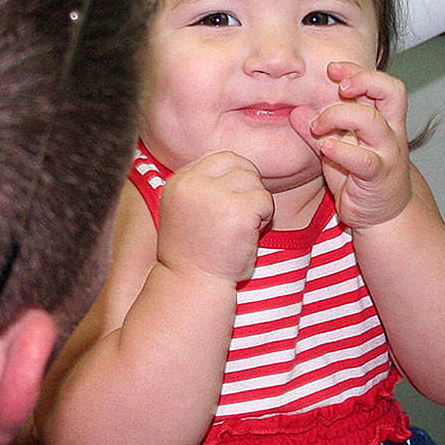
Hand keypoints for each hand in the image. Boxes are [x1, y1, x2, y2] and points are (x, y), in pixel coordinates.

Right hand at [156, 150, 271, 283]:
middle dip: (248, 188)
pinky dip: (265, 218)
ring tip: (242, 228)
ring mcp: (214, 196)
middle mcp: (193, 184)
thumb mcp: (189, 209)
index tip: (233, 202)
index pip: (221, 159)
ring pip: (254, 182)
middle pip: (240, 165)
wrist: (192, 284)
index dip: (236, 178)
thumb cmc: (196, 252)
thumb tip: (242, 166)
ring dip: (257, 204)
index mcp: (179, 181)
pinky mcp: (238, 211)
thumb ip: (206, 186)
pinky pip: (266, 201)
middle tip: (241, 216)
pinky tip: (249, 235)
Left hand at [291, 61, 411, 227]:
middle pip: (391, 91)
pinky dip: (342, 151)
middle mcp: (390, 131)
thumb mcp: (336, 148)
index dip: (358, 71)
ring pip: (373, 121)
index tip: (332, 69)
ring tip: (318, 125)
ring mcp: (388, 153)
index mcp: (383, 119)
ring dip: (340, 115)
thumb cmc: (360, 178)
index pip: (380, 83)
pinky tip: (326, 148)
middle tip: (338, 86)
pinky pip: (364, 159)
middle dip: (363, 80)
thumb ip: (318, 130)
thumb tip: (295, 111)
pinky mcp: (379, 176)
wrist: (383, 216)